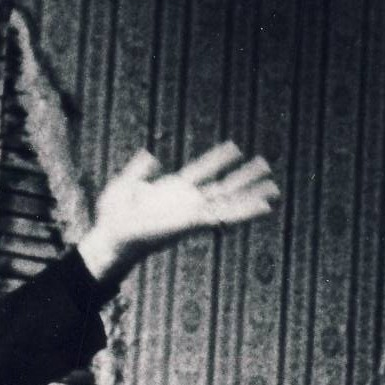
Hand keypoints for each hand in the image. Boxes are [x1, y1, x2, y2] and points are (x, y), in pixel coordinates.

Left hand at [75, 142, 279, 279]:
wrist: (110, 237)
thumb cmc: (113, 218)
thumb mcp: (125, 185)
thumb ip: (139, 170)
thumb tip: (149, 154)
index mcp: (172, 190)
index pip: (202, 170)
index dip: (218, 158)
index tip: (234, 147)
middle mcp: (187, 202)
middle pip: (223, 187)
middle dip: (245, 177)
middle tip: (266, 166)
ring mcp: (192, 213)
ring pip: (229, 203)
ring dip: (252, 196)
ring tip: (274, 189)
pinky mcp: (194, 224)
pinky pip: (224, 218)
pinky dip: (245, 213)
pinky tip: (263, 208)